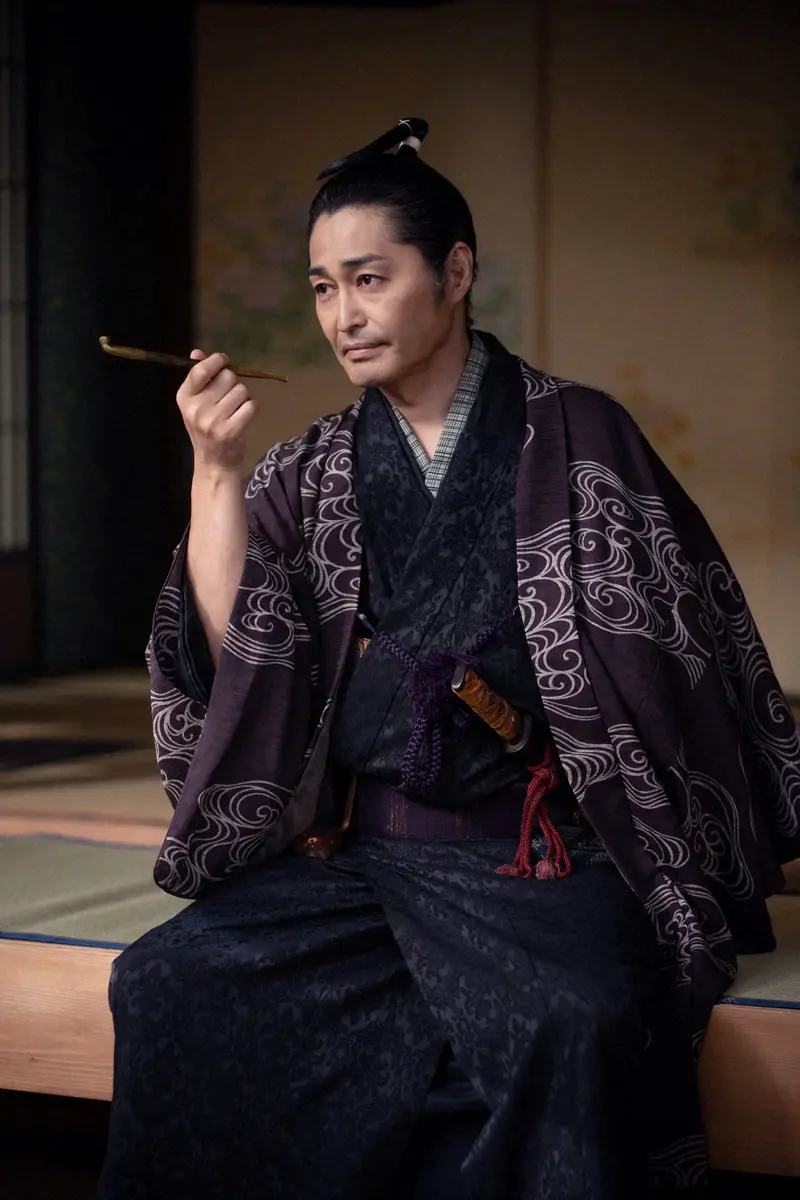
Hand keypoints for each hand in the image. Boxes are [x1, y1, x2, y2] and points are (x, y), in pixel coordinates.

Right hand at [177, 349, 258, 473]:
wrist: (214, 463)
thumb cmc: (206, 429)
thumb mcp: (196, 404)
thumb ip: (198, 377)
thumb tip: (197, 352)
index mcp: (184, 398)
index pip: (201, 369)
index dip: (216, 361)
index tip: (224, 362)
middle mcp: (196, 408)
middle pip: (227, 377)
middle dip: (233, 384)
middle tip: (228, 400)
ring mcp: (213, 421)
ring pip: (242, 390)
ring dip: (243, 398)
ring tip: (234, 411)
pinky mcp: (231, 430)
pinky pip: (252, 405)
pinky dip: (252, 409)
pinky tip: (243, 417)